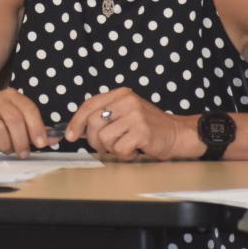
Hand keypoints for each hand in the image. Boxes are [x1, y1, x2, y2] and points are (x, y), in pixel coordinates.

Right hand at [0, 89, 54, 157]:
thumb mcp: (19, 129)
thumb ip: (36, 132)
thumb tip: (56, 137)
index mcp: (12, 96)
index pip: (28, 108)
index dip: (36, 127)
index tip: (40, 143)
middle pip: (15, 119)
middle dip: (21, 141)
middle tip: (23, 153)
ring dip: (5, 145)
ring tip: (4, 149)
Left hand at [65, 87, 187, 160]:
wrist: (177, 134)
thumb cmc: (148, 127)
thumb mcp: (125, 113)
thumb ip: (104, 116)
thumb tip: (77, 129)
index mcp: (121, 94)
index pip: (89, 105)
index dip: (76, 121)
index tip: (70, 135)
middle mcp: (127, 101)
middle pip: (93, 122)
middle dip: (94, 140)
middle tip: (105, 147)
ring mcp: (135, 115)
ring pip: (104, 138)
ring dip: (111, 148)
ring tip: (124, 146)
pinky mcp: (142, 131)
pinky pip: (119, 148)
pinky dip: (124, 154)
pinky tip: (134, 150)